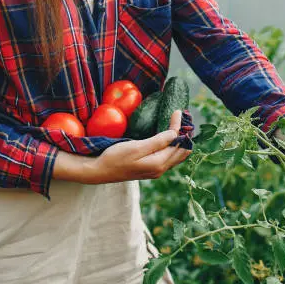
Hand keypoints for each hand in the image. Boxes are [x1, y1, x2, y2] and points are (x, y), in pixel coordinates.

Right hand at [54, 111, 191, 183]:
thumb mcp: (136, 147)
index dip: (179, 127)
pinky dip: (173, 147)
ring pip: (177, 156)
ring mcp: (156, 170)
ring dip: (180, 141)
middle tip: (184, 118)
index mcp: (159, 163)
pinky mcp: (151, 168)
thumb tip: (175, 134)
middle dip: (185, 135)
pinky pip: (169, 157)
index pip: (177, 143)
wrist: (99, 171)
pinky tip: (169, 138)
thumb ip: (157, 142)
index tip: (178, 112)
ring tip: (179, 126)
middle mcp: (161, 169)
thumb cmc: (115, 157)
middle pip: (182, 151)